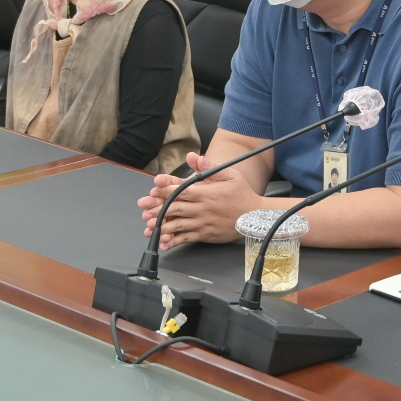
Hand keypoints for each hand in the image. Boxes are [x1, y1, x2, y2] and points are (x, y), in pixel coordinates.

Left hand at [136, 152, 260, 249]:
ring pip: (178, 225)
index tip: (153, 190)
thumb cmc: (242, 194)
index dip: (166, 190)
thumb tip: (193, 157)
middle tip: (143, 209)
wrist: (256, 216)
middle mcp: (202, 209)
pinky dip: (174, 241)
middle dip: (157, 209)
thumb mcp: (230, 174)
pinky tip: (164, 243)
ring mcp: (203, 223)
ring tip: (148, 227)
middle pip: (176, 208)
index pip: (182, 191)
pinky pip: (187, 239)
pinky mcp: (205, 235)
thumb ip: (209, 166)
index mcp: (206, 193)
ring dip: (162, 226)